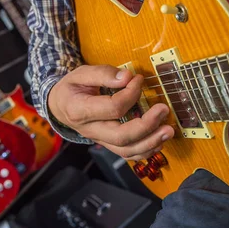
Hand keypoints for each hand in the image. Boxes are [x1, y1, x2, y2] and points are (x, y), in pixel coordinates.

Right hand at [48, 65, 174, 159]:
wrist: (60, 106)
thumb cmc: (72, 88)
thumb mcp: (81, 73)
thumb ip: (103, 73)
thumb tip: (127, 77)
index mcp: (80, 110)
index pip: (112, 107)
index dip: (130, 94)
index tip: (139, 80)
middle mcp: (90, 130)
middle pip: (121, 136)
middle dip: (147, 125)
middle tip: (163, 109)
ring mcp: (100, 140)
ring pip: (126, 150)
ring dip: (151, 142)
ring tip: (168, 130)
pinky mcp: (108, 144)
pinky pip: (127, 154)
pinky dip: (146, 151)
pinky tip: (159, 141)